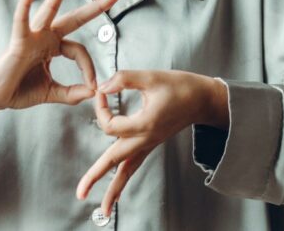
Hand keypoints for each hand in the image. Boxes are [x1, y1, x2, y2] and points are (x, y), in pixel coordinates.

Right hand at [0, 0, 120, 134]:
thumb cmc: (18, 90)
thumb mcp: (51, 93)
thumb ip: (71, 93)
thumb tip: (92, 93)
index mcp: (53, 47)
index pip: (79, 50)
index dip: (89, 68)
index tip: (92, 87)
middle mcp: (44, 37)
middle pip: (75, 17)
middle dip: (95, 5)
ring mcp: (32, 36)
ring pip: (50, 7)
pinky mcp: (18, 41)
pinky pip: (22, 19)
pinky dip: (24, 3)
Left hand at [76, 70, 228, 215]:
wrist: (203, 100)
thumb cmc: (181, 87)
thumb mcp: (151, 76)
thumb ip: (124, 78)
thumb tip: (103, 86)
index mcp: (145, 123)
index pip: (110, 124)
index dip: (100, 108)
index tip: (101, 91)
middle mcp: (146, 139)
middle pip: (115, 162)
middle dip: (96, 177)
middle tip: (80, 193)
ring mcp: (148, 144)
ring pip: (127, 171)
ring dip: (113, 190)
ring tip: (102, 208)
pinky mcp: (150, 144)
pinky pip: (134, 167)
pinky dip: (124, 180)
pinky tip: (116, 194)